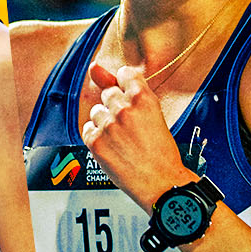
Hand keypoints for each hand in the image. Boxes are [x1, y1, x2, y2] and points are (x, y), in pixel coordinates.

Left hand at [83, 64, 196, 209]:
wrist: (162, 184)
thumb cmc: (162, 153)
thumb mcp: (154, 115)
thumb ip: (124, 90)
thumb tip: (93, 67)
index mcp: (144, 98)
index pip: (124, 74)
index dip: (126, 86)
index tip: (129, 95)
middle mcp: (124, 108)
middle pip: (108, 93)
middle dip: (116, 106)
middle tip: (130, 126)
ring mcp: (108, 125)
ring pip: (96, 111)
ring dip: (105, 122)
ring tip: (122, 139)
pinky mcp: (96, 142)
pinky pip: (87, 129)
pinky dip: (96, 137)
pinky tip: (112, 147)